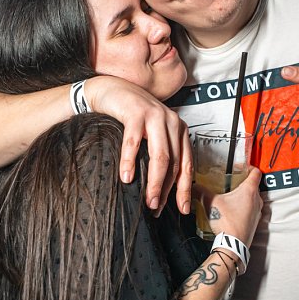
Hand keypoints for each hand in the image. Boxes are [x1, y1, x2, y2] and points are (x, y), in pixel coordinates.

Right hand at [84, 75, 193, 213]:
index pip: (187, 165)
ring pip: (161, 155)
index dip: (185, 189)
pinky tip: (126, 177)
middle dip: (167, 190)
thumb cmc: (132, 116)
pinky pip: (134, 142)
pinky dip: (130, 161)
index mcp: (179, 130)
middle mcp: (172, 122)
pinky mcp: (136, 112)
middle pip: (175, 163)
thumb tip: (163, 189)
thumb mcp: (152, 134)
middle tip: (156, 208)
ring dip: (155, 181)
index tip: (182, 209)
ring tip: (147, 200)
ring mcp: (155, 116)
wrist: (112, 90)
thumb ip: (161, 153)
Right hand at [195, 166, 263, 248]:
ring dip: (244, 196)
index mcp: (250, 191)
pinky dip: (245, 208)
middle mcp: (257, 200)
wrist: (233, 244)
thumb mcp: (211, 203)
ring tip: (231, 197)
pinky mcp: (255, 222)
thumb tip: (194, 186)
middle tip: (232, 182)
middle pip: (254, 185)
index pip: (256, 172)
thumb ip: (201, 191)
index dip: (249, 167)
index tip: (242, 168)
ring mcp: (257, 212)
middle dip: (243, 182)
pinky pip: (252, 210)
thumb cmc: (227, 222)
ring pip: (254, 198)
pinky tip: (233, 211)